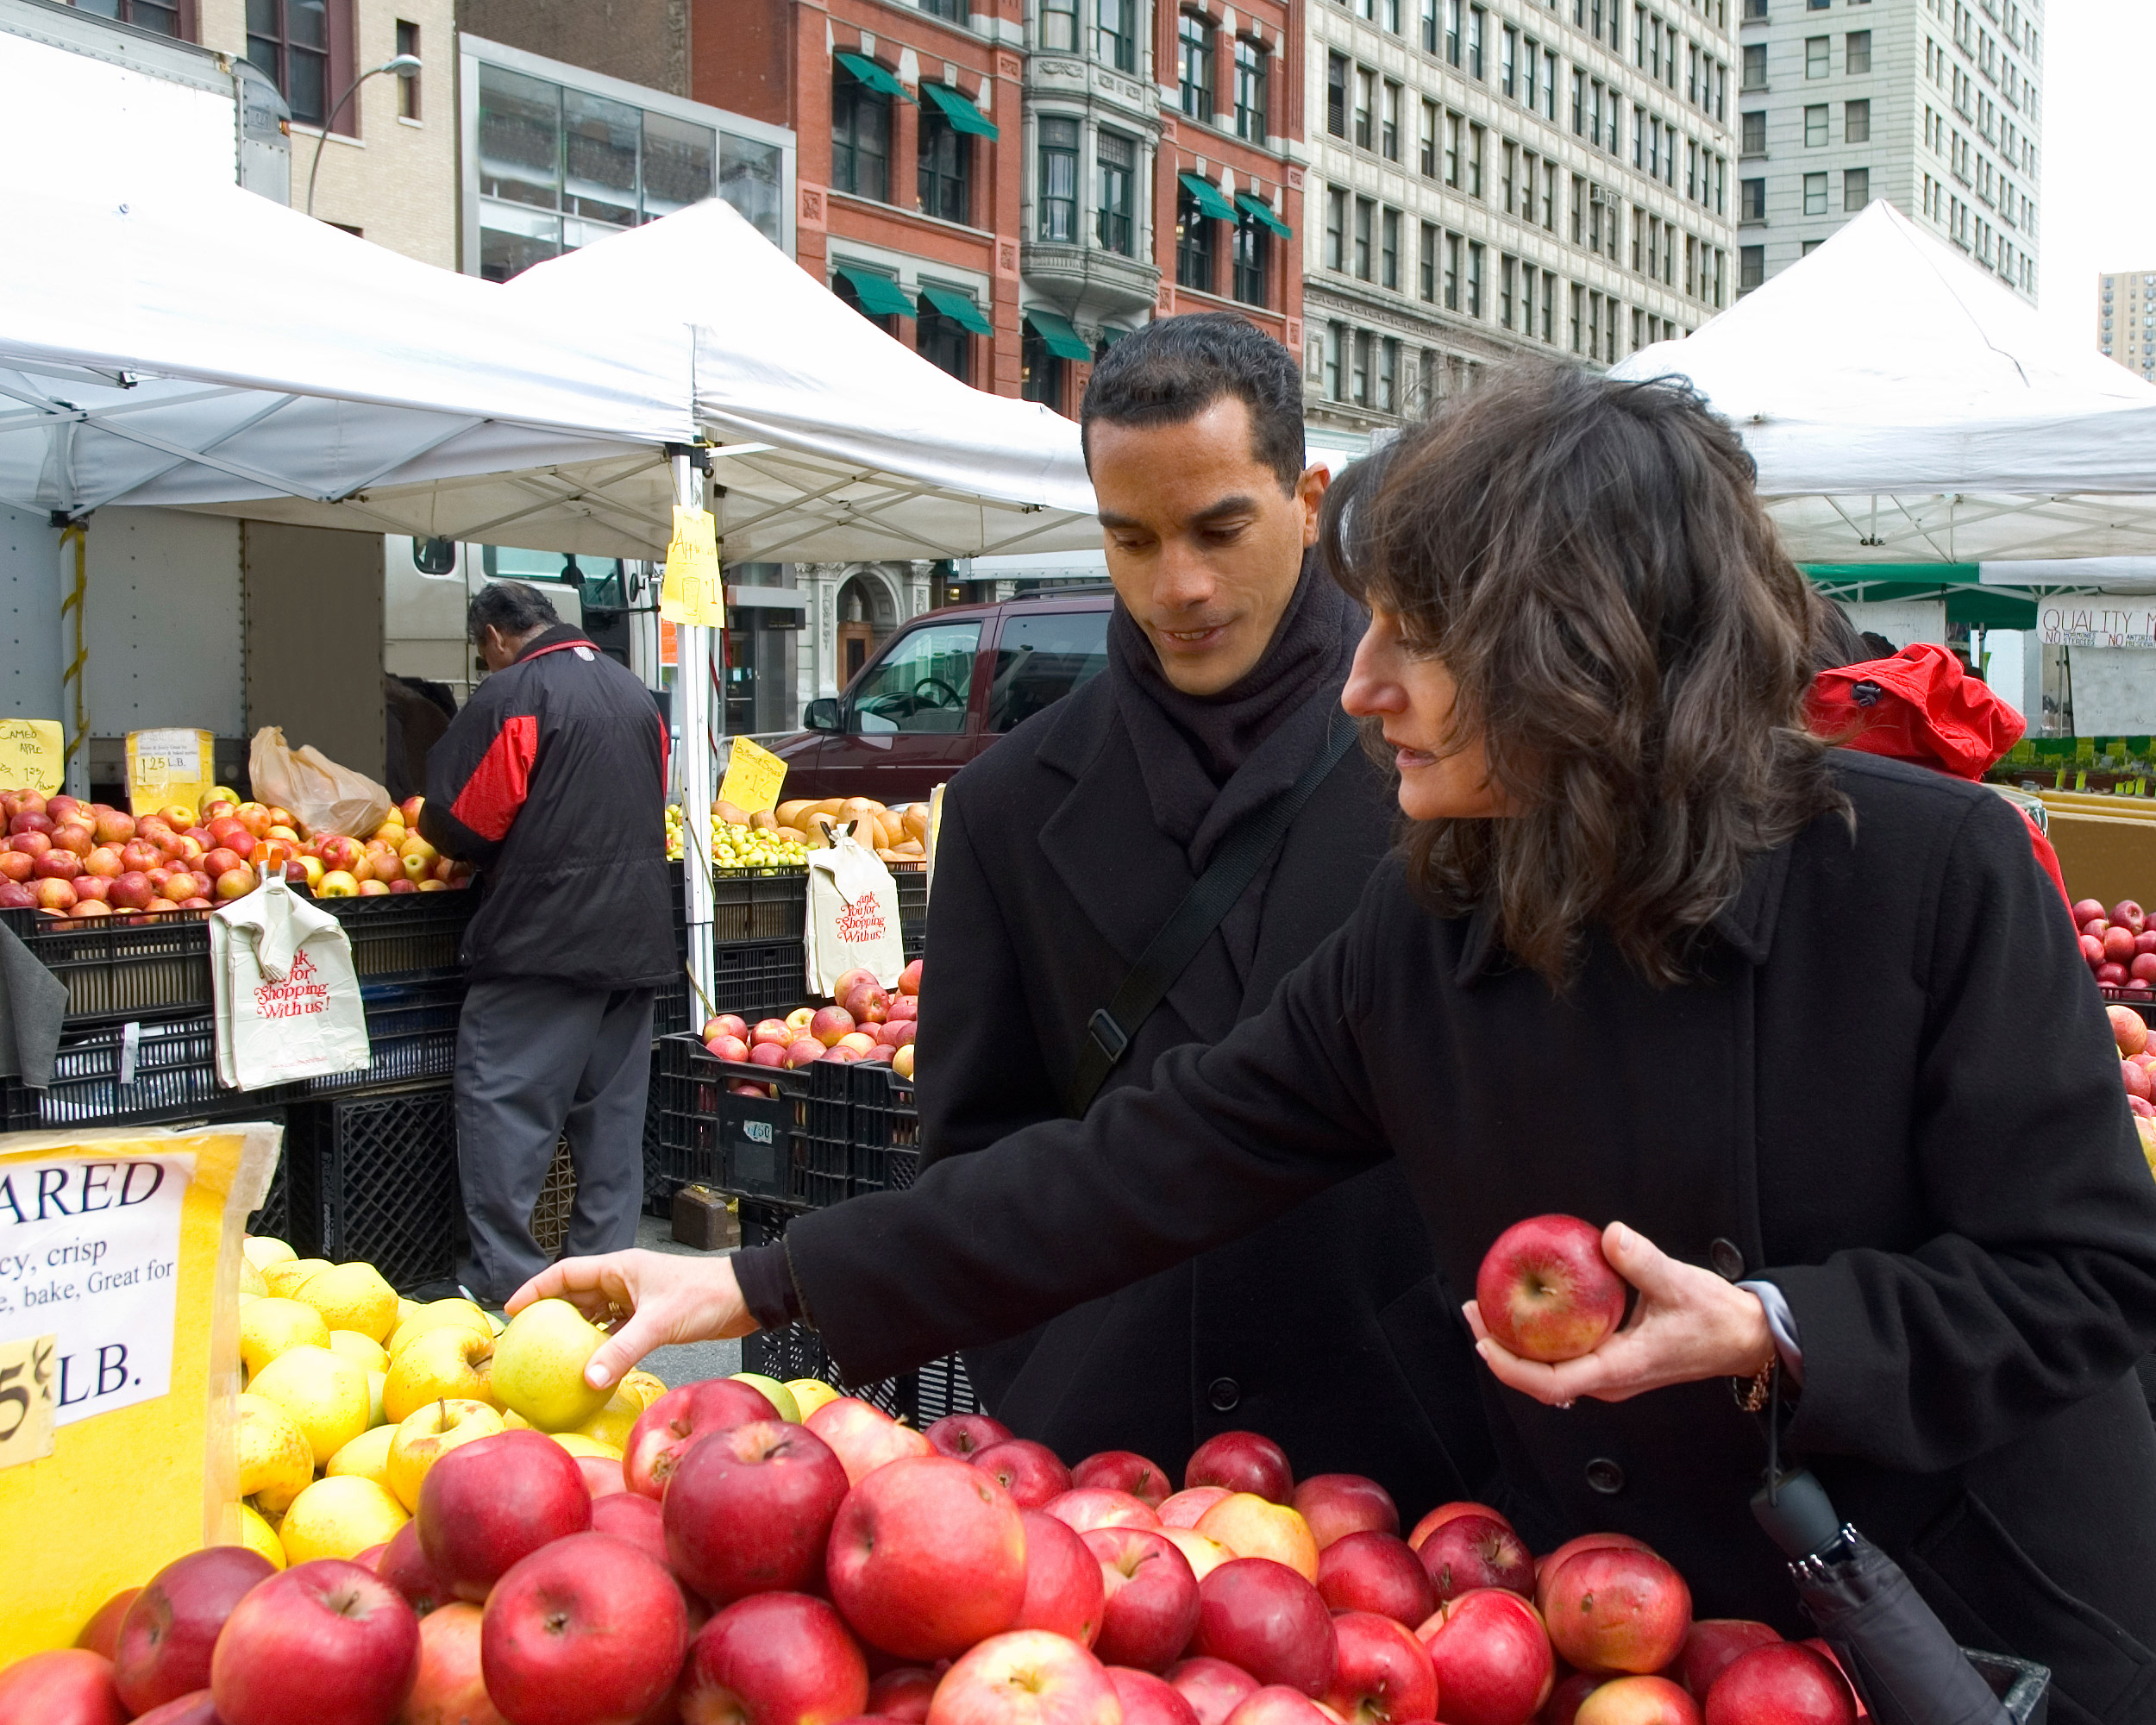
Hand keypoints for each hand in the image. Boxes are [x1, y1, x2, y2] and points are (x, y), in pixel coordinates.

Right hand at [508, 1251, 757, 1391]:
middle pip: (576, 1295)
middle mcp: (623, 1280)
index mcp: (619, 1268)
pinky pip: (615, 1330)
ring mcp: (636, 1298)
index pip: (564, 1273)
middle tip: (525, 1340)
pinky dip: (601, 1345)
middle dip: (550, 1314)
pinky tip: (590, 1366)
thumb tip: (587, 1379)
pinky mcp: (650, 1317)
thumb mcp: (658, 1324)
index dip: (535, 1289)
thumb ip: (622, 1351)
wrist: (745, 1298)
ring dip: (576, 1333)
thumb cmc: (705, 1296)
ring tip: (550, 1357)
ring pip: (595, 1314)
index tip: (510, 1310)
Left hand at [1462, 1222, 1774, 1407]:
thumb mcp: (1680, 1285)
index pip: (1551, 1383)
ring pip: (1550, 1369)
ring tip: (1488, 1307)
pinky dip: (1541, 1336)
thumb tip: (1611, 1236)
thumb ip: (1643, 1262)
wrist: (1743, 1339)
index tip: (1484, 1340)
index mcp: (1618, 1370)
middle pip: (1539, 1378)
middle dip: (1500, 1349)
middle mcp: (1608, 1379)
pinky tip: (1529, 1307)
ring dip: (1516, 1343)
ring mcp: (1609, 1374)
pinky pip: (1565, 1355)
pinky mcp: (1613, 1362)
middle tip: (1472, 1310)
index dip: (1511, 1366)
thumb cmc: (1716, 1319)